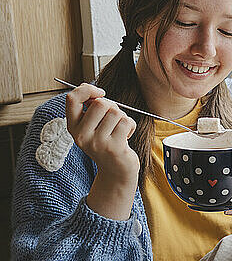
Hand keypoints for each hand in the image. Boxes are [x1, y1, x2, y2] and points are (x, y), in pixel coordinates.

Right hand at [65, 83, 138, 219]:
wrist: (116, 170)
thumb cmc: (107, 143)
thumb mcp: (93, 126)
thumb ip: (91, 108)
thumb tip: (95, 90)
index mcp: (73, 127)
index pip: (72, 99)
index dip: (86, 89)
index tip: (100, 93)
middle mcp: (82, 135)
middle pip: (100, 103)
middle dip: (112, 106)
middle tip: (113, 119)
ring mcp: (98, 143)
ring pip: (116, 112)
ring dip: (123, 117)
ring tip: (119, 130)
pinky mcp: (114, 147)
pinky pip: (126, 122)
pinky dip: (131, 125)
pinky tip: (126, 136)